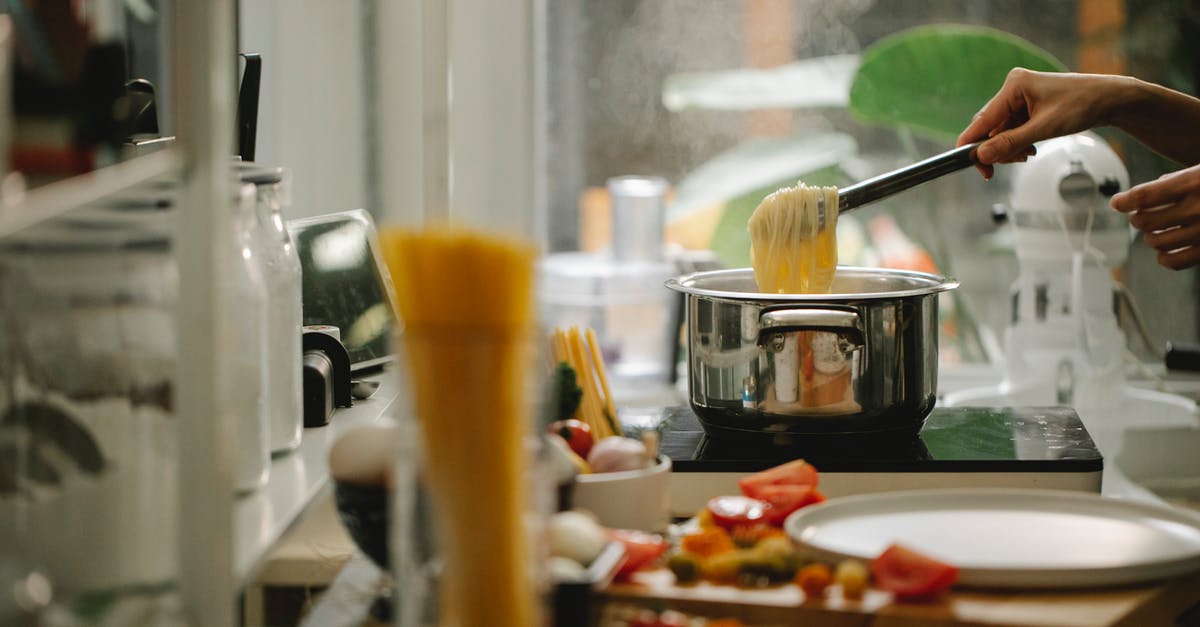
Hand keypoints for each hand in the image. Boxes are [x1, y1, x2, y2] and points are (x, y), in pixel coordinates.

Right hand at [957, 69, 1128, 178]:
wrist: (1111, 99)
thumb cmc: (1083, 105)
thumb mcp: (1044, 128)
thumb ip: (1010, 143)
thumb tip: (982, 156)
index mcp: (1014, 86)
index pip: (982, 120)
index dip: (973, 145)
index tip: (970, 165)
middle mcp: (1013, 89)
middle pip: (989, 128)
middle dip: (998, 149)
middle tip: (1012, 162)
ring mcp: (1020, 97)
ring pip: (1000, 132)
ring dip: (1009, 148)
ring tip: (1027, 154)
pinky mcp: (1028, 106)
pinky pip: (1012, 129)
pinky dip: (1018, 142)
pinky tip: (1030, 148)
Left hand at [1111, 164, 1199, 269]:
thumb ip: (1175, 180)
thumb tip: (1140, 196)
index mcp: (1193, 183)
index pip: (1144, 196)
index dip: (1124, 201)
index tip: (1117, 203)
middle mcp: (1198, 208)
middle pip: (1144, 221)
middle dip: (1136, 218)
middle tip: (1139, 215)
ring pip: (1155, 242)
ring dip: (1149, 236)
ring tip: (1155, 230)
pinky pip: (1175, 262)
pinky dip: (1164, 257)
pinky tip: (1165, 249)